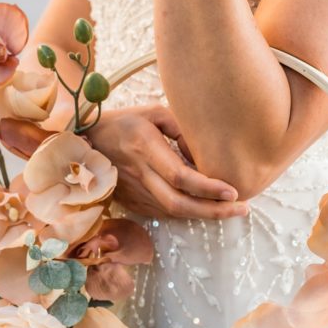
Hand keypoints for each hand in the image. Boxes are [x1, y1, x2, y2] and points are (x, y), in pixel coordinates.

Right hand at [87, 104, 248, 219]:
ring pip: (174, 212)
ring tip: (231, 210)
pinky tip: (206, 208)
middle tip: (242, 209)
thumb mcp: (153, 113)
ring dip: (205, 214)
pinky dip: (188, 213)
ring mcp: (135, 192)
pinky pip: (165, 213)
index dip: (208, 188)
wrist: (86, 143)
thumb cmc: (124, 123)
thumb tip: (204, 154)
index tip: (233, 191)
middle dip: (214, 211)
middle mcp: (140, 174)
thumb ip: (182, 130)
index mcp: (145, 148)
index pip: (180, 176)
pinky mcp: (134, 202)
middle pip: (179, 203)